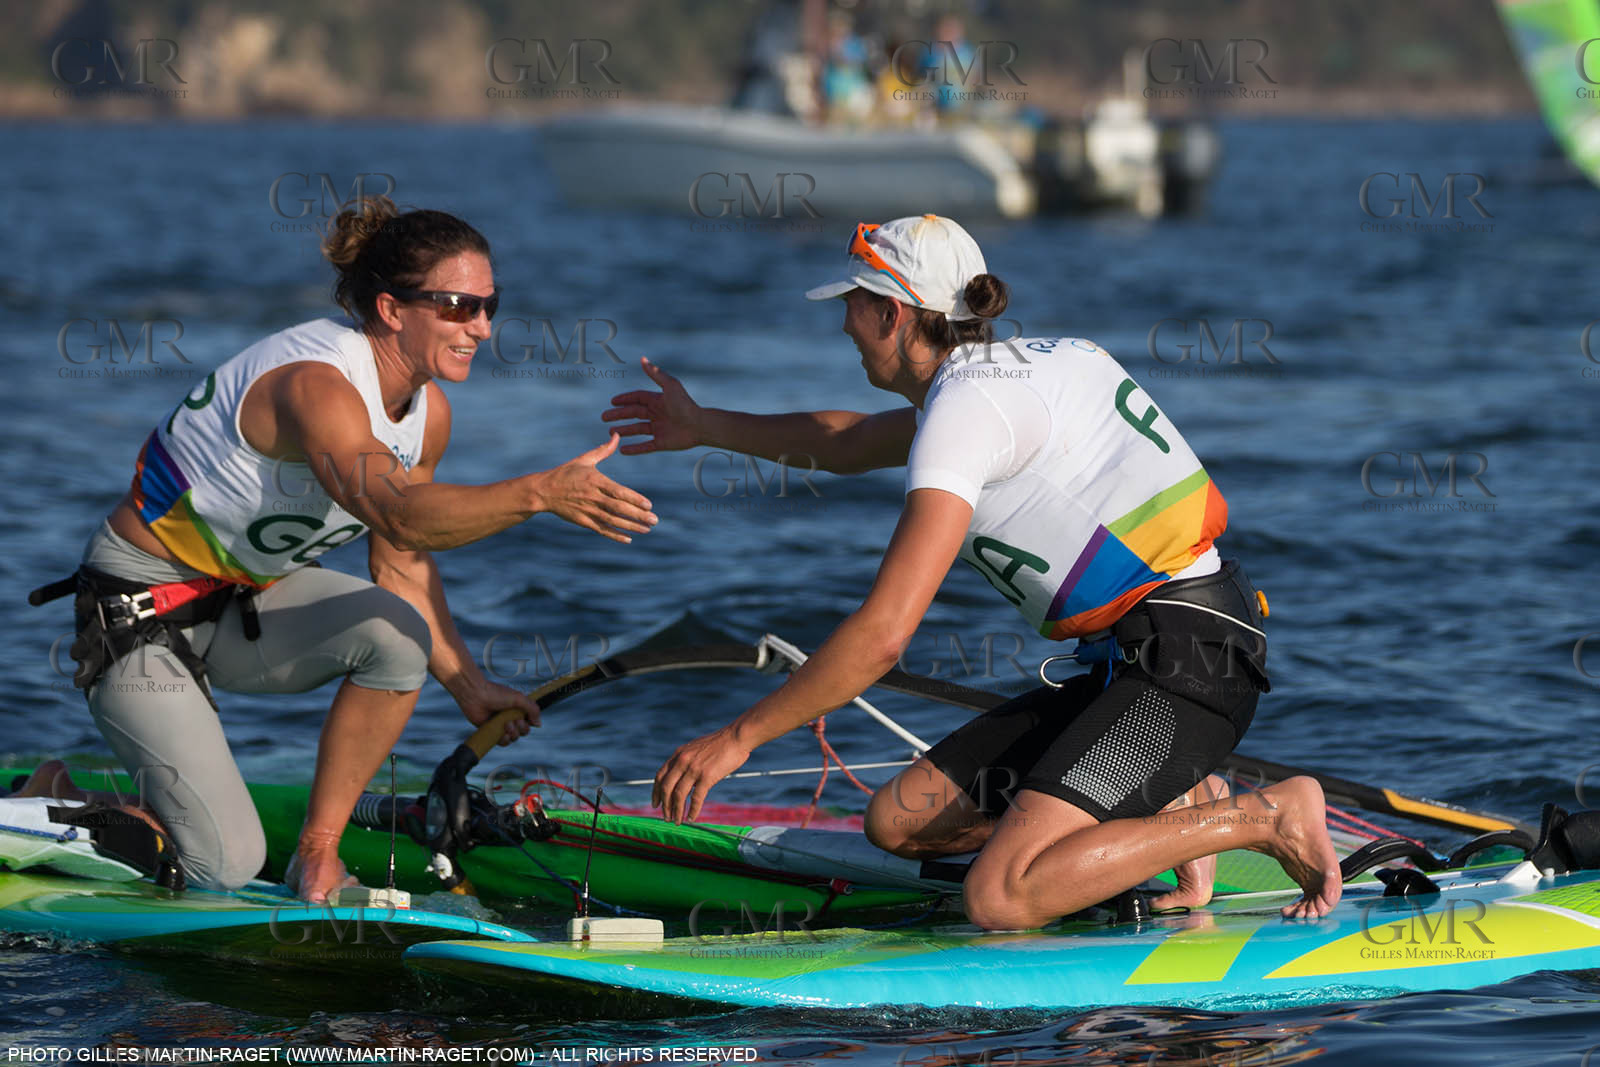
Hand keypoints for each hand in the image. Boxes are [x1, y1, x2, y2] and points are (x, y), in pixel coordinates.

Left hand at [457, 679, 540, 745]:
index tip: (526, 718)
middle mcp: (511, 717)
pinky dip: (505, 740)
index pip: (530, 721)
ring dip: (513, 733)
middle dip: (521, 728)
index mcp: (518, 709)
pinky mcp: (492, 732)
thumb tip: (538, 724)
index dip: (530, 723)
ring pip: (514, 737)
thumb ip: (533, 709)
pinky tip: (502, 734)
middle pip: (524, 731)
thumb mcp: (519, 698)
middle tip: (514, 720)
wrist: (476, 696)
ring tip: (506, 724)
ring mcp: (501, 725)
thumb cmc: (496, 694)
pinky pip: (503, 742)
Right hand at [535, 433, 657, 542]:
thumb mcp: (584, 459)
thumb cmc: (565, 473)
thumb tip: (616, 435)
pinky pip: (602, 529)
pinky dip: (615, 535)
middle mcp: (593, 497)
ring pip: (613, 521)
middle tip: (655, 520)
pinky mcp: (583, 521)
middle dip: (638, 515)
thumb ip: (603, 450)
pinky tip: (628, 539)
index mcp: (595, 481)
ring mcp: (588, 511)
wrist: (543, 491)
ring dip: (631, 527)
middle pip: (618, 508)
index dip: (634, 499)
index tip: (649, 504)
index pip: (618, 491)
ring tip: (647, 529)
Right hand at [603, 357, 704, 454]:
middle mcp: (657, 414)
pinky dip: (634, 449)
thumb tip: (642, 359)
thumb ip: (655, 374)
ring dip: (624, 431)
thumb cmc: (685, 404)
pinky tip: (622, 450)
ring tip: (611, 432)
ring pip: (637, 430)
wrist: (699, 425)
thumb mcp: (669, 386)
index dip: (625, 400)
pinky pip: (645, 446)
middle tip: (604, 417)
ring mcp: (659, 429)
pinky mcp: (662, 443)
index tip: (612, 402)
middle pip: (634, 414)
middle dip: (619, 415)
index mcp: (658, 401)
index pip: (637, 399)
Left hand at [652, 727, 749, 822]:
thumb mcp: (696, 748)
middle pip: (666, 788)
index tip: (656, 803)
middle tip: (666, 817)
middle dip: (664, 805)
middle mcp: (682, 761)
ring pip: (678, 795)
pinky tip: (692, 817)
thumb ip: (686, 761)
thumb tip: (684, 779)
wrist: (736, 737)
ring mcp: (694, 769)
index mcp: (678, 754)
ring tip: (677, 821)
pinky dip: (693, 810)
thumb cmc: (720, 743)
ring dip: (676, 811)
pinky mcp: (707, 776)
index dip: (656, 792)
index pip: (660, 776)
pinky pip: (696, 798)